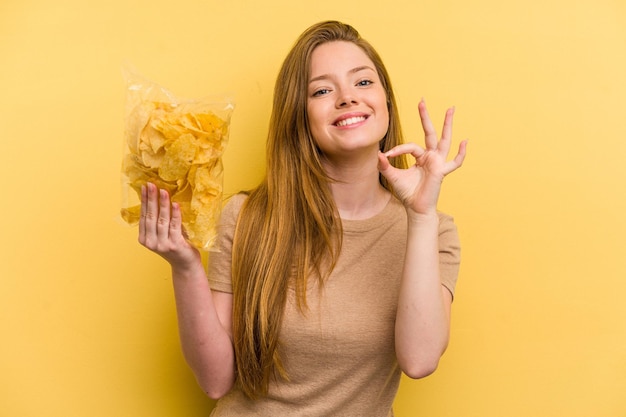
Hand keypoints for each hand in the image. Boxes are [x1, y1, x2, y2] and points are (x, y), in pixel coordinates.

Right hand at [138, 182, 199, 267]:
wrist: (186, 265)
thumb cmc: (176, 246)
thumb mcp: (163, 234)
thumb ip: (159, 221)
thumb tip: (160, 197)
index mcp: (145, 238)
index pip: (143, 216)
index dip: (144, 201)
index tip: (144, 187)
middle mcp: (151, 242)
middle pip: (150, 216)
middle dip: (151, 199)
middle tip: (151, 184)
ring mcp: (162, 244)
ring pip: (161, 220)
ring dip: (162, 204)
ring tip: (163, 191)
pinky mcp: (175, 245)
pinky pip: (174, 226)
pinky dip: (175, 215)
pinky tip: (175, 204)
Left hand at [378, 99, 466, 215]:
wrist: (416, 208)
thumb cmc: (407, 192)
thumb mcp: (394, 176)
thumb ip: (386, 165)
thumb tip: (378, 154)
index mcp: (421, 156)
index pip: (410, 145)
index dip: (398, 149)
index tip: (386, 155)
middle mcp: (431, 156)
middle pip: (429, 132)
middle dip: (425, 117)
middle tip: (421, 100)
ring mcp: (438, 162)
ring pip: (444, 140)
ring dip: (447, 124)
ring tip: (450, 109)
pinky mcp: (441, 171)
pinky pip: (454, 162)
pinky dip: (460, 153)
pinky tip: (464, 141)